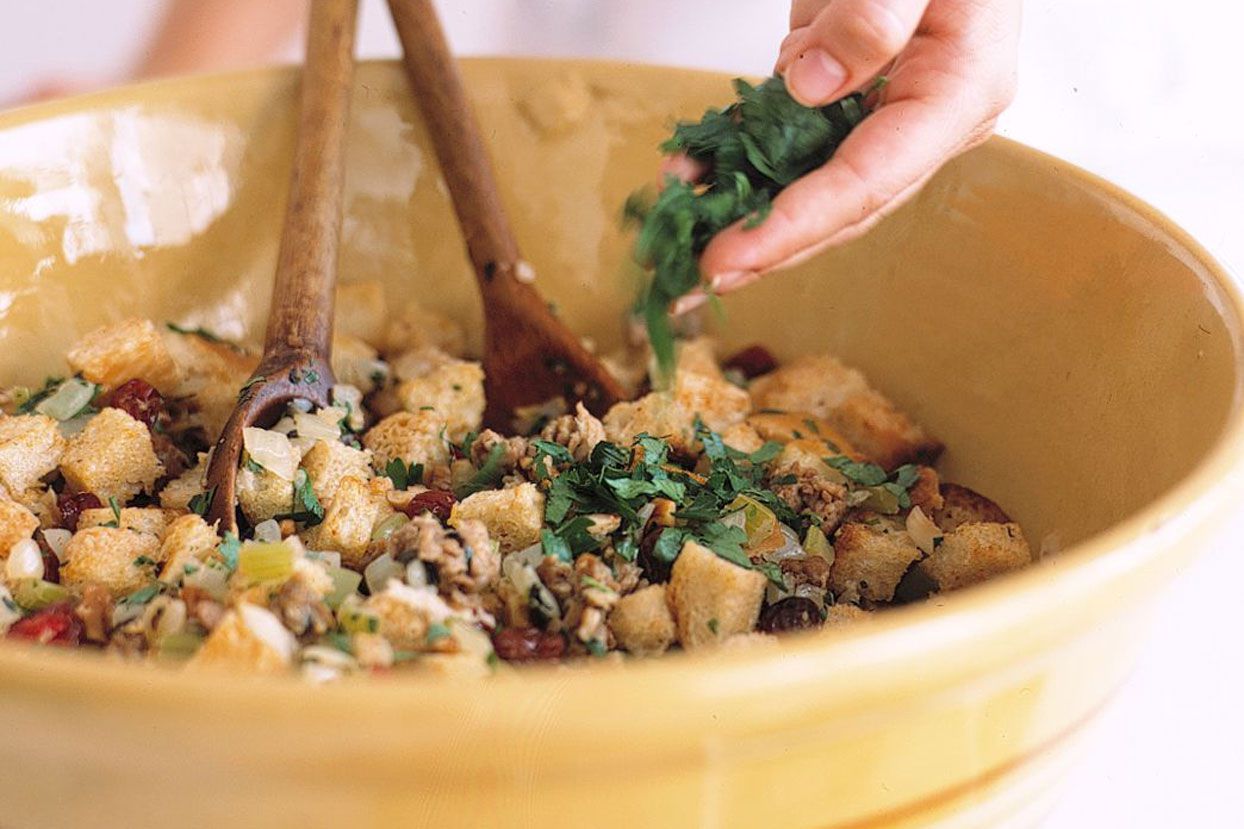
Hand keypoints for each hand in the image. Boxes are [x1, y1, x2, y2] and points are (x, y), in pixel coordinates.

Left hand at [674, 0, 1019, 312]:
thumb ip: (874, 17)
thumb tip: (809, 87)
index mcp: (959, 94)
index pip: (869, 183)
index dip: (794, 227)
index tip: (727, 258)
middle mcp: (923, 118)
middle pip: (839, 205)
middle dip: (763, 245)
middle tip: (692, 280)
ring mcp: (883, 108)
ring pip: (806, 178)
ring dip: (739, 204)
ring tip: (675, 225)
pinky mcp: (846, 91)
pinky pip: (788, 136)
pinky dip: (738, 154)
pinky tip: (689, 169)